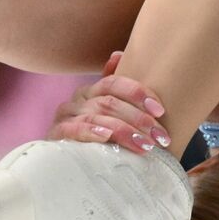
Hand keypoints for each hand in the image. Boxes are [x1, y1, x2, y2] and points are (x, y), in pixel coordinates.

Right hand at [49, 51, 171, 153]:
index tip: (160, 111)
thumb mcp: (115, 116)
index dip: (138, 94)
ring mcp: (66, 116)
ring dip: (124, 131)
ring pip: (96, 116)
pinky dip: (91, 131)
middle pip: (109, 102)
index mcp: (93, 91)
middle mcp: (78, 100)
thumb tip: (118, 55)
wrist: (71, 164)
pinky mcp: (57, 134)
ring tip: (146, 145)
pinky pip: (73, 128)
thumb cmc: (101, 138)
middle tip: (160, 136)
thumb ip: (121, 92)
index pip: (114, 83)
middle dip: (139, 119)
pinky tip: (107, 137)